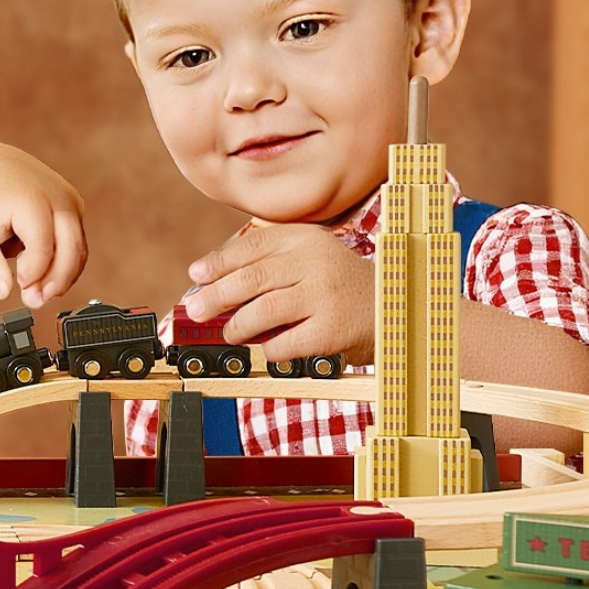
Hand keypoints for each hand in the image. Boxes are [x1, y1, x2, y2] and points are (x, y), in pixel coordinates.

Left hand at [0, 143, 86, 307]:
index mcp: (31, 201)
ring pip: (78, 251)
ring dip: (62, 278)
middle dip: (55, 282)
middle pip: (70, 251)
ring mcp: (71, 201)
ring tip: (36, 293)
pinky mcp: (75, 207)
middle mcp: (58, 197)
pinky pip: (78, 244)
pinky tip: (44, 276)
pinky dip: (65, 265)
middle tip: (33, 301)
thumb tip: (4, 293)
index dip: (33, 274)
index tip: (19, 285)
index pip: (43, 248)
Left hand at [185, 222, 374, 362]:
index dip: (218, 262)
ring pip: (263, 311)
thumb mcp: (307, 260)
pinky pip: (284, 343)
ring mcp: (325, 296)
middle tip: (196, 311)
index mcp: (305, 240)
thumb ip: (265, 264)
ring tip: (231, 332)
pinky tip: (267, 348)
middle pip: (252, 278)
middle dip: (216, 297)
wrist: (392, 308)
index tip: (196, 276)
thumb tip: (208, 282)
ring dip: (237, 326)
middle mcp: (315, 262)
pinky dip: (268, 348)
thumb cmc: (337, 286)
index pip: (252, 246)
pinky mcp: (331, 329)